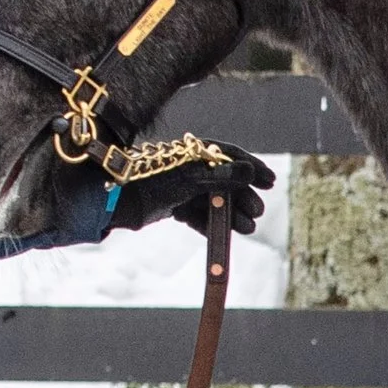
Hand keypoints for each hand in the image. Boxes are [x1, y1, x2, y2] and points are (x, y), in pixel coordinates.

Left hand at [107, 140, 274, 236]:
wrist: (117, 201)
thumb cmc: (153, 181)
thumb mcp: (192, 177)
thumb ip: (222, 176)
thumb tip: (250, 171)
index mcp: (194, 153)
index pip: (231, 156)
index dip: (252, 169)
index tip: (270, 183)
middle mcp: (190, 168)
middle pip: (226, 182)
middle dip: (243, 198)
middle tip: (257, 212)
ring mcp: (183, 187)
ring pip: (215, 200)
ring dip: (232, 214)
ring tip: (247, 228)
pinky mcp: (174, 206)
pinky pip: (199, 215)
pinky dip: (213, 224)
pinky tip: (226, 234)